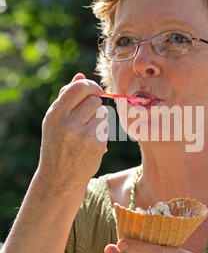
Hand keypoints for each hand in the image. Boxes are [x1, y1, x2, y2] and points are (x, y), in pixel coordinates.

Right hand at [38, 73, 108, 188]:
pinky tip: (90, 142)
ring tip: (86, 131)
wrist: (59, 177)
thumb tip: (81, 75)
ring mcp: (83, 135)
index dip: (90, 86)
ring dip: (99, 118)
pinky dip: (101, 132)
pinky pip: (106, 128)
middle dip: (95, 104)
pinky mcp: (96, 146)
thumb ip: (66, 96)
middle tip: (87, 115)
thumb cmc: (57, 143)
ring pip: (103, 113)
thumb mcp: (55, 120)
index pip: (80, 87)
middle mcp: (68, 123)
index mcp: (55, 113)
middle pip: (95, 99)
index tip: (94, 91)